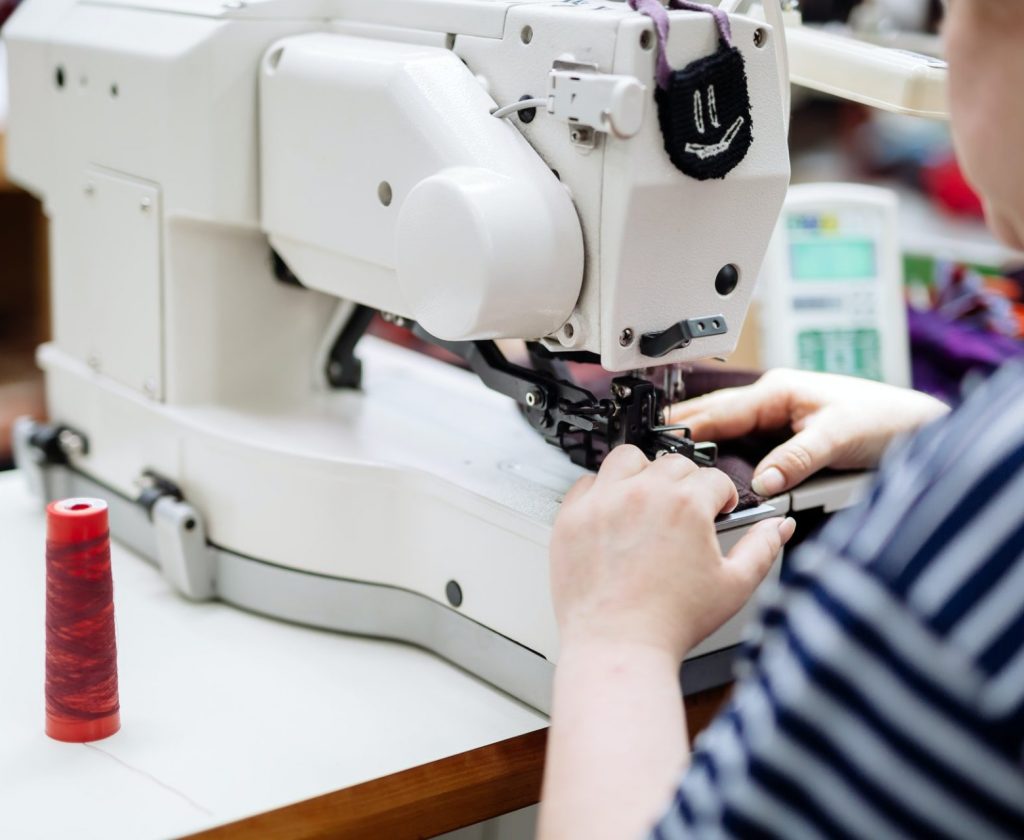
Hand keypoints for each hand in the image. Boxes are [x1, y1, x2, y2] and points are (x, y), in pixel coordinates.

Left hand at [550, 445, 794, 659]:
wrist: (617, 646)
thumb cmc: (671, 622)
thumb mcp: (734, 587)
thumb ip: (762, 548)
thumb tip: (781, 526)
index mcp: (686, 505)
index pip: (714, 478)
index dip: (722, 497)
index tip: (718, 511)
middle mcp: (643, 494)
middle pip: (673, 463)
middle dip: (687, 484)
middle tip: (685, 512)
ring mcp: (603, 502)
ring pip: (627, 459)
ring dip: (642, 473)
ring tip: (648, 500)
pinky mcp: (572, 516)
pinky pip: (587, 483)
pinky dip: (601, 492)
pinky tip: (612, 514)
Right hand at [670, 369, 948, 496]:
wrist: (918, 425)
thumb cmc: (885, 417)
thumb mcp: (837, 437)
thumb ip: (797, 459)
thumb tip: (763, 481)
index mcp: (778, 390)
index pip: (721, 410)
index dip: (688, 425)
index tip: (657, 439)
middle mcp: (774, 399)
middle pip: (715, 414)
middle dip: (683, 426)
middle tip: (645, 444)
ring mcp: (778, 415)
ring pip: (727, 426)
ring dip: (700, 437)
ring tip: (667, 456)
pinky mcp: (786, 433)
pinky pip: (743, 440)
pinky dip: (721, 449)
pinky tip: (708, 463)